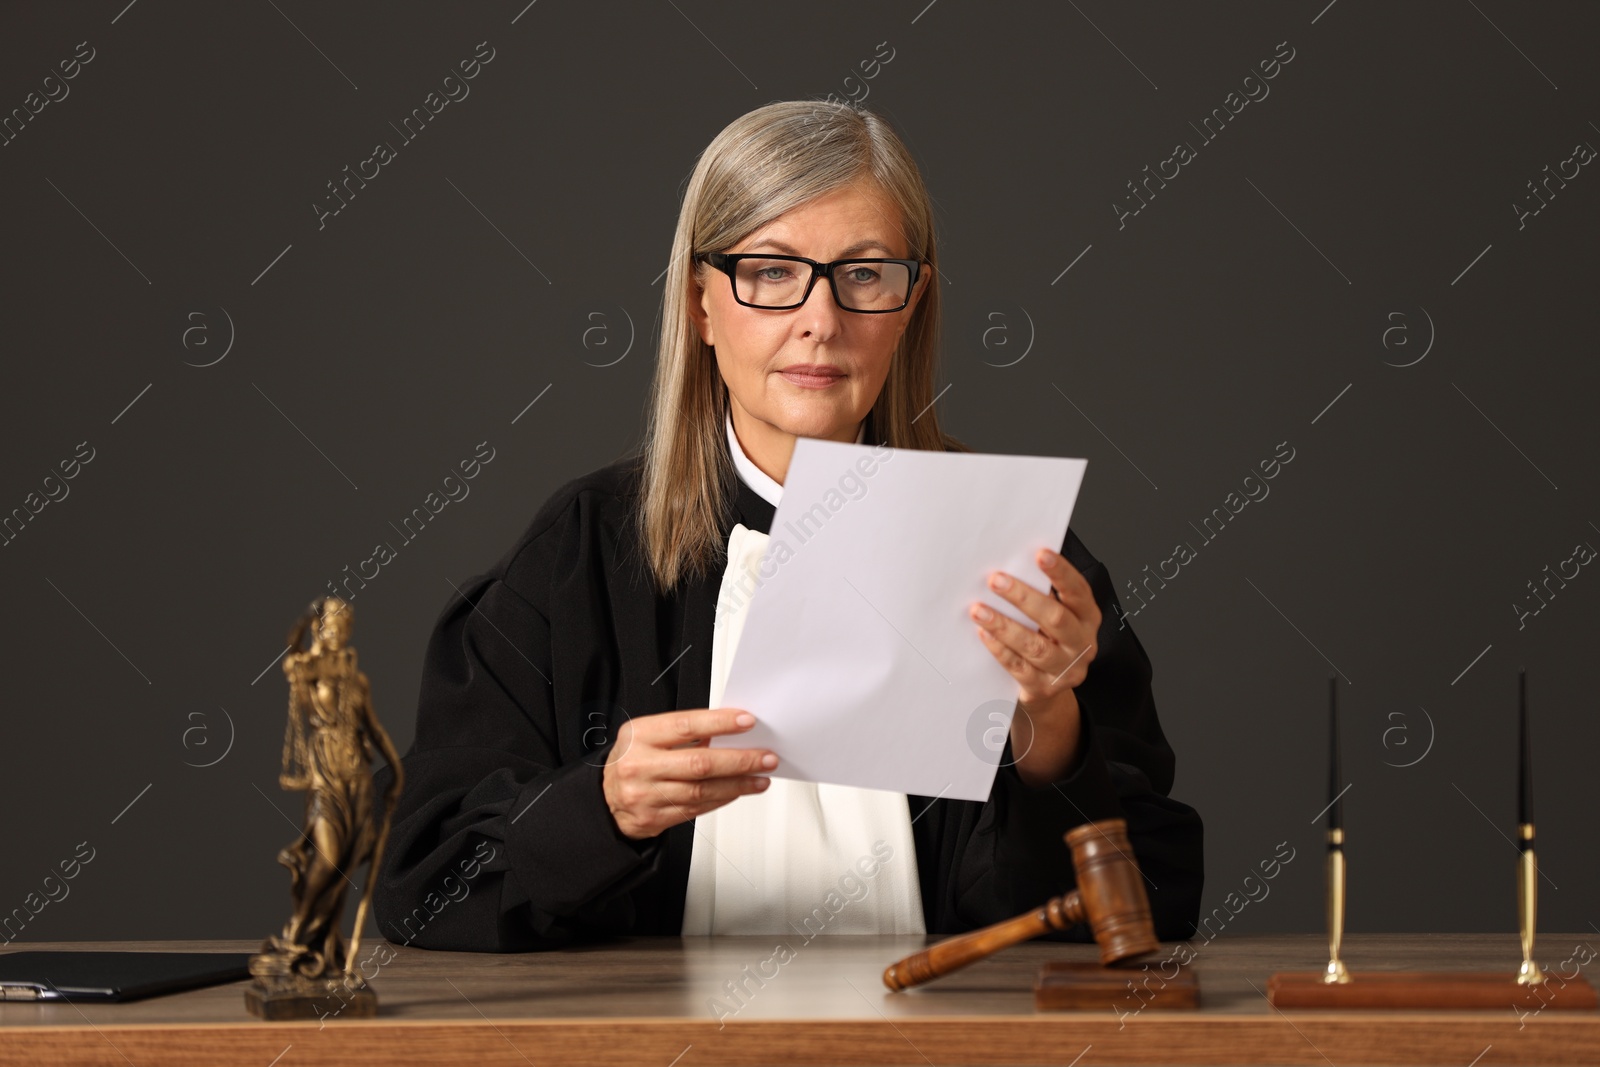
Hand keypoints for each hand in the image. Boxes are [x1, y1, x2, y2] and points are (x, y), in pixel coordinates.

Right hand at [602, 707, 776, 839]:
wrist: (603, 800)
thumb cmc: (632, 761)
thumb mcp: (646, 736)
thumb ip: (682, 733)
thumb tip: (728, 731)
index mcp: (639, 736)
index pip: (685, 725)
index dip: (719, 723)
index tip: (747, 721)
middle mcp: (640, 765)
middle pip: (699, 763)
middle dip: (739, 760)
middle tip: (765, 757)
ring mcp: (646, 795)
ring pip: (702, 790)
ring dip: (738, 784)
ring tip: (760, 777)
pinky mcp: (654, 818)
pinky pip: (697, 808)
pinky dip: (722, 799)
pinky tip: (738, 791)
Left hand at [970, 547, 1100, 784]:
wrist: (1047, 690)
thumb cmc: (1047, 640)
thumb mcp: (1052, 618)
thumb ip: (1042, 596)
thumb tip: (1011, 566)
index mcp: (1088, 619)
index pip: (1078, 592)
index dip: (1061, 573)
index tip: (1040, 554)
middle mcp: (1082, 644)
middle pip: (1056, 619)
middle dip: (1024, 597)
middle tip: (996, 580)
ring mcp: (1064, 669)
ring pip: (1035, 646)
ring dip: (1004, 625)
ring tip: (979, 610)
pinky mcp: (1042, 688)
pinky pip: (1018, 667)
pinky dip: (999, 649)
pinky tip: (983, 633)